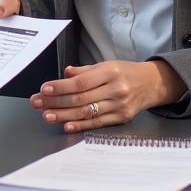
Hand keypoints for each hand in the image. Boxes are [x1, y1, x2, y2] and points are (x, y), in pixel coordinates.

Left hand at [30, 59, 186, 130]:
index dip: (61, 86)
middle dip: (56, 102)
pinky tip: (66, 125)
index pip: (81, 82)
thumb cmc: (126, 72)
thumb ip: (85, 71)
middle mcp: (115, 89)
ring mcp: (119, 106)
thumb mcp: (107, 64)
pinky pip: (97, 123)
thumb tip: (66, 73)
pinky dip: (81, 125)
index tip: (44, 89)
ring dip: (63, 115)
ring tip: (46, 115)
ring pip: (87, 113)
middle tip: (37, 103)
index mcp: (110, 72)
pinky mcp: (122, 119)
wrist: (152, 84)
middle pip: (80, 98)